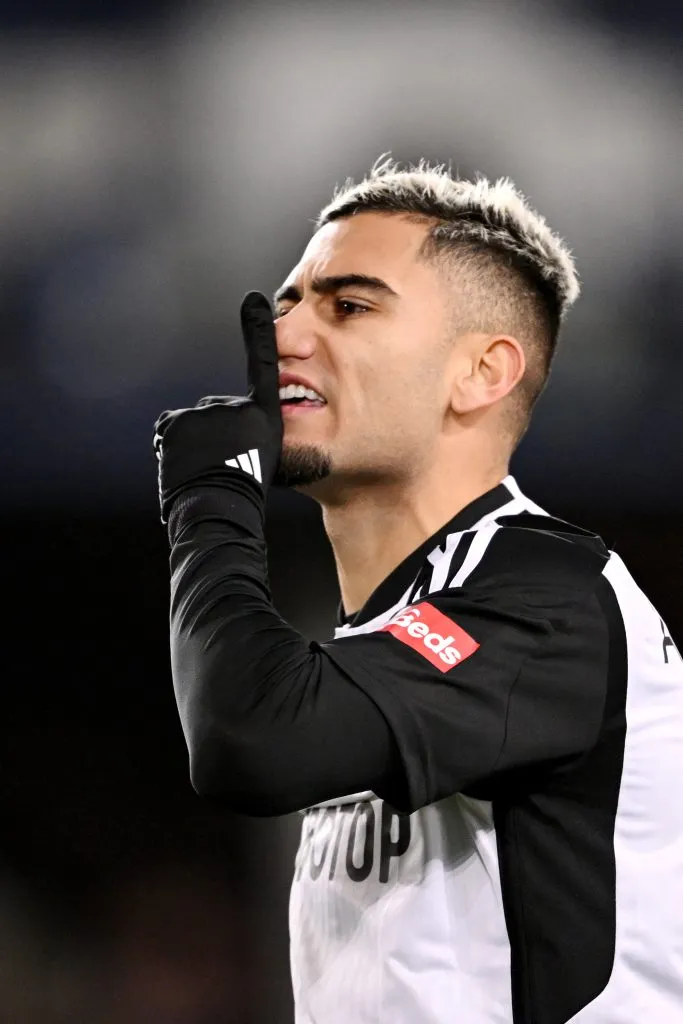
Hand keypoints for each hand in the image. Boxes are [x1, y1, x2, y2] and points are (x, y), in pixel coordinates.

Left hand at [154, 291, 281, 523]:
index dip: (258, 330)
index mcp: (264, 417)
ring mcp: (206, 413)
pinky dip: (172, 449)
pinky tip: (184, 468)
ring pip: (191, 426)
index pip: (263, 366)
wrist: (219, 512)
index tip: (254, 298)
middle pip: (215, 414)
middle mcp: (237, 408)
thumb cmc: (240, 495)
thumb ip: (238, 435)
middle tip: (219, 466)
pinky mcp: (178, 422)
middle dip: (211, 437)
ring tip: (203, 472)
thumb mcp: (256, 461)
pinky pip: (169, 431)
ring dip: (191, 447)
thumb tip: (210, 423)